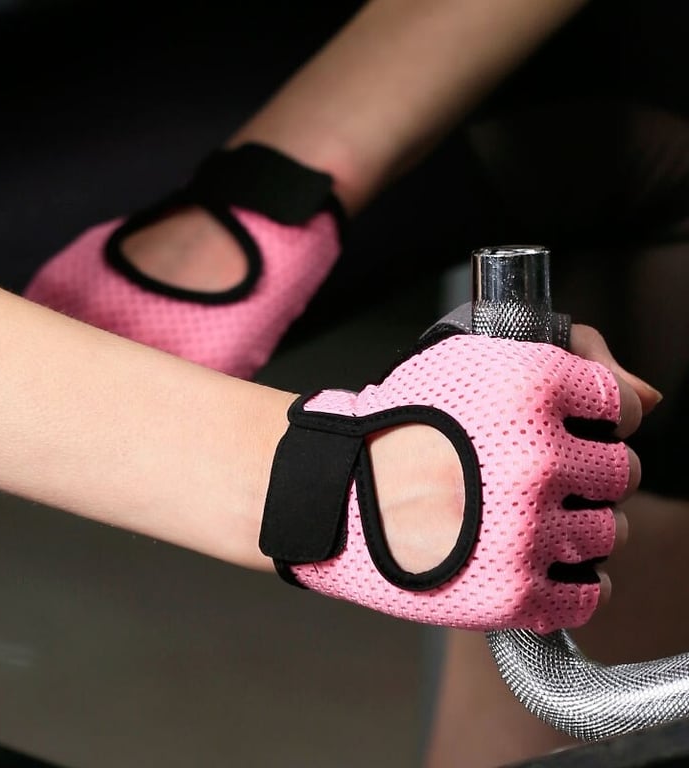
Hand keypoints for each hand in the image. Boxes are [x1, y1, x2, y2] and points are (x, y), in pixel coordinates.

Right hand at [261, 324, 644, 633]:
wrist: (334, 496)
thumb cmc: (394, 427)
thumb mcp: (469, 362)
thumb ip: (571, 357)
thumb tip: (649, 397)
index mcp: (531, 387)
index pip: (625, 407)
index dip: (600, 419)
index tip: (571, 429)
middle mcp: (538, 459)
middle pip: (621, 473)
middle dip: (586, 472)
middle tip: (534, 476)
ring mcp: (530, 530)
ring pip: (610, 531)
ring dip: (576, 524)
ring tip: (523, 517)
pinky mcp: (516, 592)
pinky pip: (591, 593)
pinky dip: (572, 580)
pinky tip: (536, 559)